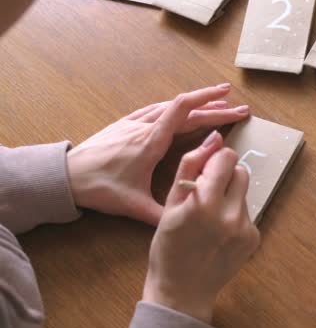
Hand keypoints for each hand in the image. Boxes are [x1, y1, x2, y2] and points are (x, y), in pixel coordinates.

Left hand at [67, 84, 249, 224]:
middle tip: (238, 109)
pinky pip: (155, 109)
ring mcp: (133, 123)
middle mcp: (144, 127)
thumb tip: (189, 225)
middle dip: (214, 107)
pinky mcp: (124, 124)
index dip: (209, 105)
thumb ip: (162, 216)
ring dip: (195, 104)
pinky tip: (180, 108)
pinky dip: (174, 107)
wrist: (65, 176)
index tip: (230, 103)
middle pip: (184, 108)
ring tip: (216, 105)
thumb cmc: (99, 188)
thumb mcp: (133, 206)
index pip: (184, 113)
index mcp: (151, 142)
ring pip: (170, 106)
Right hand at [142, 132, 259, 322]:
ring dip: (230, 196)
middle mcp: (230, 215)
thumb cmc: (168, 247)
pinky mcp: (254, 239)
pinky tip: (218, 233)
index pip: (227, 158)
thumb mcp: (170, 204)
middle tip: (207, 194)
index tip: (205, 173)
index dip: (215, 161)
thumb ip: (191, 166)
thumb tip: (215, 138)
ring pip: (244, 193)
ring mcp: (245, 228)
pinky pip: (248, 213)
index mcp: (205, 203)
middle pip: (241, 172)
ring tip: (210, 217)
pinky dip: (235, 216)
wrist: (182, 291)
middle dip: (225, 176)